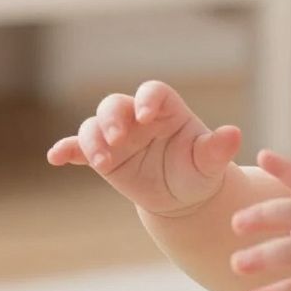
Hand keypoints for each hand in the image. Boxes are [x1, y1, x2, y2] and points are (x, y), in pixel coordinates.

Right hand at [48, 80, 241, 217]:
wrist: (183, 197)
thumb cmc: (199, 172)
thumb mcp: (210, 163)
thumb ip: (217, 149)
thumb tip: (235, 134)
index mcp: (165, 109)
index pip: (152, 92)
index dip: (147, 99)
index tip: (146, 114)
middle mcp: (136, 117)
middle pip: (115, 104)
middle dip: (112, 118)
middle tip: (118, 138)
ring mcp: (116, 135)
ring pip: (93, 125)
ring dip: (92, 140)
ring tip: (103, 162)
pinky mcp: (102, 155)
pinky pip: (78, 148)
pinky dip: (66, 149)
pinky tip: (55, 158)